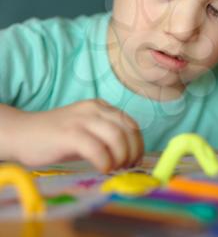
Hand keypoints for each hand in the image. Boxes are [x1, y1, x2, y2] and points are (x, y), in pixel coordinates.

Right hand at [5, 99, 143, 172]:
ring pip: (116, 136)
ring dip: (121, 157)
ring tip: (114, 168)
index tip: (135, 160)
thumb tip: (129, 155)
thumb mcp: (87, 130)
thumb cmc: (57, 136)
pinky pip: (97, 148)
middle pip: (127, 130)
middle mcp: (94, 109)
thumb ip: (106, 136)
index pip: (130, 123)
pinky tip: (102, 168)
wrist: (23, 133)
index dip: (138, 144)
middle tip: (126, 167)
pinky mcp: (70, 133)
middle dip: (132, 152)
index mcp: (101, 106)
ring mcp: (82, 119)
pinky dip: (105, 161)